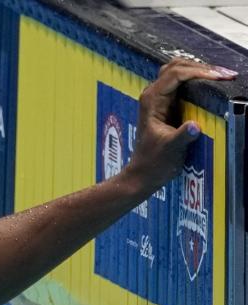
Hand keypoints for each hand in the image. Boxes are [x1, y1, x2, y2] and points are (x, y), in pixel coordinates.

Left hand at [126, 58, 236, 190]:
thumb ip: (182, 137)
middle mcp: (153, 94)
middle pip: (177, 66)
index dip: (199, 72)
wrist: (144, 173)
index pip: (175, 74)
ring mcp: (159, 98)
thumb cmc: (155, 162)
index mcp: (151, 100)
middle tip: (226, 74)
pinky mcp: (167, 104)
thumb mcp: (170, 150)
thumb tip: (195, 126)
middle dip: (202, 67)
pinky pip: (182, 82)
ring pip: (179, 72)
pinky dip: (198, 79)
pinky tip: (213, 84)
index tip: (220, 77)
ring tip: (223, 77)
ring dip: (201, 71)